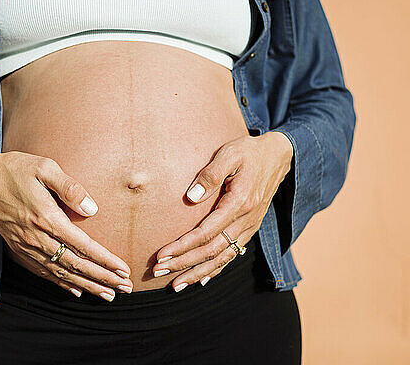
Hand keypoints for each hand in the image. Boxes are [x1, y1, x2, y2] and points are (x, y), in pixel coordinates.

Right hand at [0, 144, 132, 301]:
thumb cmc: (15, 169)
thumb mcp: (44, 167)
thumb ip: (70, 187)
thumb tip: (92, 209)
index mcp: (46, 218)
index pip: (83, 246)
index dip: (105, 260)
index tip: (123, 269)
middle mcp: (37, 238)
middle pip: (76, 265)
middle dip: (103, 279)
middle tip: (125, 288)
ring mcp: (26, 246)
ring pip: (61, 273)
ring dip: (87, 286)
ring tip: (108, 295)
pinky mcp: (19, 248)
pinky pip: (43, 272)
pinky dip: (61, 283)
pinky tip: (76, 290)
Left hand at [151, 132, 293, 291]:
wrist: (279, 156)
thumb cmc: (248, 152)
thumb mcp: (229, 154)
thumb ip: (210, 174)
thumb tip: (191, 196)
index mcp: (240, 202)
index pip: (206, 232)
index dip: (182, 246)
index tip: (161, 255)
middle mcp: (246, 220)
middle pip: (212, 251)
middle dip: (184, 264)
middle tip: (158, 272)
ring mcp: (250, 227)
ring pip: (223, 258)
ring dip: (198, 272)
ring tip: (176, 285)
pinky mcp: (250, 228)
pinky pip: (233, 254)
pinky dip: (217, 269)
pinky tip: (202, 279)